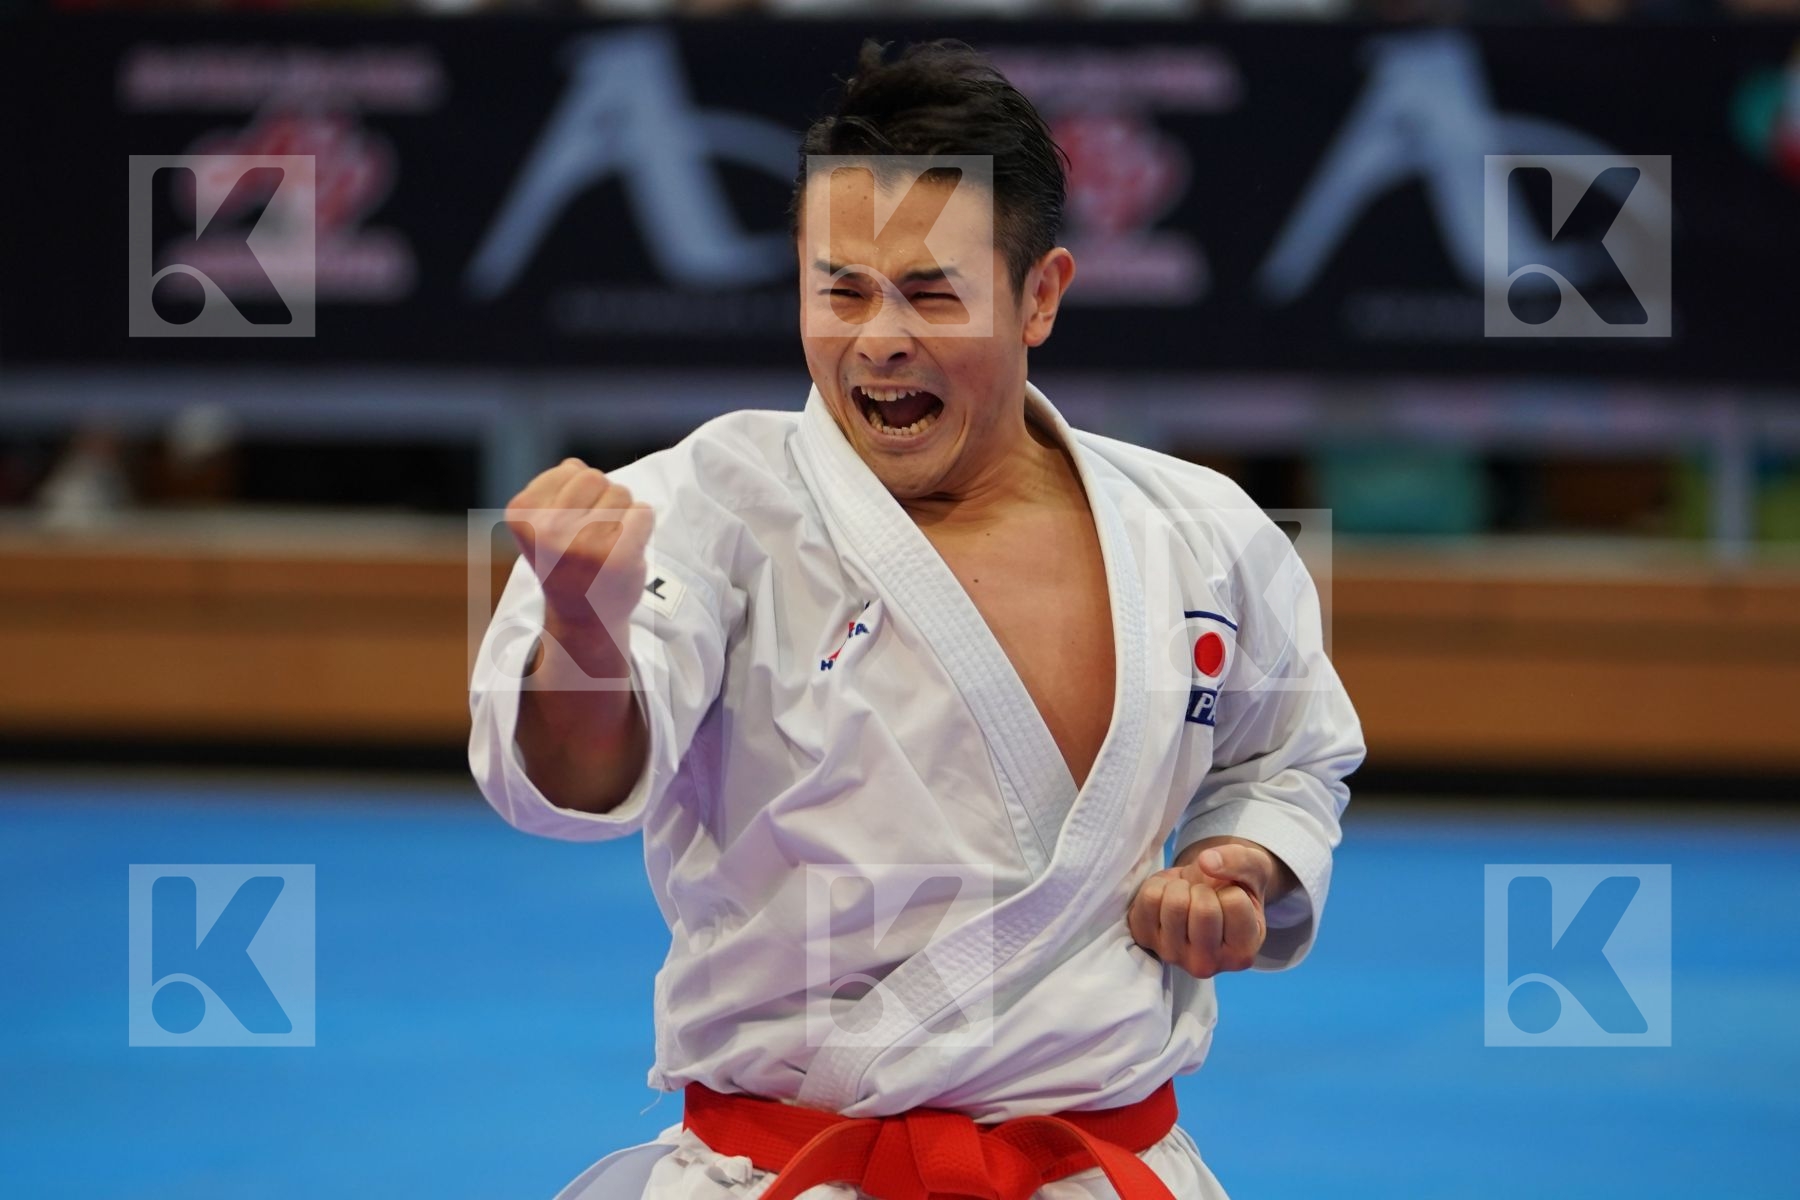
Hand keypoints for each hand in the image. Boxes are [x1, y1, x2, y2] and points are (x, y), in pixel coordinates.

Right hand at [504, 458, 653, 640]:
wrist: (583, 615)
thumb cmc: (566, 559)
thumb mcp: (542, 520)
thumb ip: (556, 485)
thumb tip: (575, 466)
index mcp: (522, 514)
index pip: (569, 468)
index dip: (577, 492)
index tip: (568, 525)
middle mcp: (547, 530)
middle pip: (595, 476)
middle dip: (601, 497)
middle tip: (592, 531)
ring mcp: (583, 544)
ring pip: (621, 492)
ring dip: (621, 512)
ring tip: (606, 542)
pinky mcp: (618, 557)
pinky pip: (643, 511)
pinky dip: (641, 525)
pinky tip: (625, 548)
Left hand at [1126, 839, 1290, 978]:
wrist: (1202, 893)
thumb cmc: (1234, 886)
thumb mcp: (1253, 868)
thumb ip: (1239, 861)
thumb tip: (1206, 861)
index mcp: (1242, 954)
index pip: (1235, 904)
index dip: (1231, 889)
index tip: (1229, 897)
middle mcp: (1207, 964)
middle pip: (1203, 909)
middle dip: (1205, 888)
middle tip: (1206, 895)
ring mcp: (1172, 955)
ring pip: (1174, 904)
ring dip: (1182, 886)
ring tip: (1189, 895)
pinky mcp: (1145, 938)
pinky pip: (1148, 897)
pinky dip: (1160, 884)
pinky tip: (1169, 897)